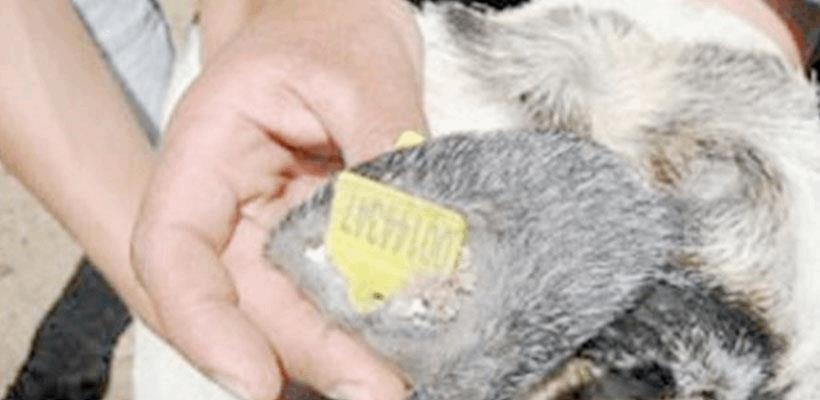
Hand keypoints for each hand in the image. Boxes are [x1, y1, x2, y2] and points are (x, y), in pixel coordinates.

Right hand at [131, 0, 425, 398]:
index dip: (202, 324)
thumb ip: (384, 150)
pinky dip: (366, 325)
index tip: (254, 379)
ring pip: (294, 310)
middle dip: (308, 354)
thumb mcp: (360, 71)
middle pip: (247, 302)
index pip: (173, 249)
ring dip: (343, 351)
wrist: (340, 21)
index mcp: (208, 153)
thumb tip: (416, 245)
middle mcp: (234, 205)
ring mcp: (277, 228)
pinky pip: (335, 293)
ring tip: (399, 376)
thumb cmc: (331, 27)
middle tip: (376, 387)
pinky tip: (406, 343)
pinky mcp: (319, 241)